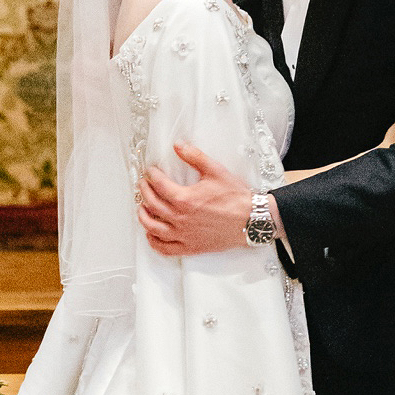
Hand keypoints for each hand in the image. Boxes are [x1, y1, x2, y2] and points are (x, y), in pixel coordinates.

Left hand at [138, 143, 256, 254]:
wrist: (252, 220)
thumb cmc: (236, 198)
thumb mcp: (215, 171)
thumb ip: (194, 156)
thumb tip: (178, 145)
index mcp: (185, 199)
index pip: (158, 185)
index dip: (151, 175)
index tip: (151, 171)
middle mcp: (180, 219)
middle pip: (151, 204)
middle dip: (144, 191)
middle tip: (144, 184)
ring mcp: (184, 235)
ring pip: (152, 227)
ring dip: (143, 215)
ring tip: (142, 207)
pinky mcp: (190, 247)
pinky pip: (164, 248)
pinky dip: (153, 241)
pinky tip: (151, 233)